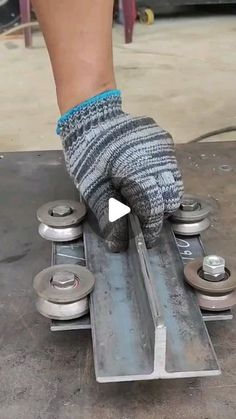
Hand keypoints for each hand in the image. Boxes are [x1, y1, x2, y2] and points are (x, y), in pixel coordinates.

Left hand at [59, 92, 183, 250]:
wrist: (92, 116)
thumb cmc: (87, 154)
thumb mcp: (93, 189)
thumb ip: (110, 217)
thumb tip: (119, 245)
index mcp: (138, 173)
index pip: (155, 210)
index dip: (151, 229)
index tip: (146, 240)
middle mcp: (159, 159)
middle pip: (171, 198)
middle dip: (159, 213)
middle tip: (143, 218)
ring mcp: (165, 147)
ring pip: (174, 182)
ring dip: (162, 195)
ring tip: (143, 197)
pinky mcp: (165, 140)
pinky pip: (170, 166)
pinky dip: (161, 177)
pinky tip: (144, 177)